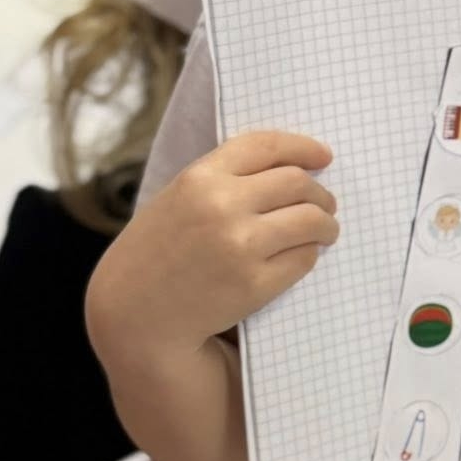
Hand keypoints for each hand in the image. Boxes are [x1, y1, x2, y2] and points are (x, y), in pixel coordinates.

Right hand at [88, 129, 336, 359]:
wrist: (134, 313)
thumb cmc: (158, 252)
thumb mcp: (179, 198)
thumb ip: (225, 178)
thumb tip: (294, 169)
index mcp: (200, 177)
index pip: (267, 146)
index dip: (302, 147)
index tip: (323, 156)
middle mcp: (222, 206)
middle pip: (297, 182)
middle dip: (320, 193)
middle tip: (326, 204)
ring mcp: (240, 245)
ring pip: (310, 220)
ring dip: (326, 224)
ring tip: (325, 230)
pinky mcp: (254, 284)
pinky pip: (303, 258)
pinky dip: (308, 254)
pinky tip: (300, 255)